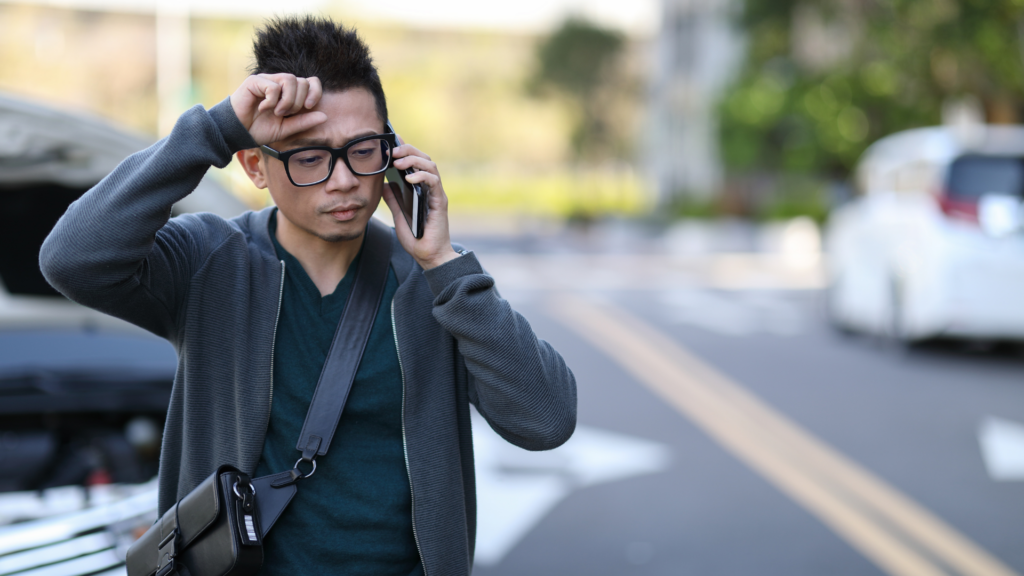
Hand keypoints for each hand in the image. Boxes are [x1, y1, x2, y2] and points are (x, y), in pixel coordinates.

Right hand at [230, 74, 326, 144]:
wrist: (238, 132)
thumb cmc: (260, 129)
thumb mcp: (287, 129)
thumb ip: (304, 122)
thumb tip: (325, 116)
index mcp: (290, 93)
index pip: (311, 81)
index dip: (315, 92)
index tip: (309, 107)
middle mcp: (280, 83)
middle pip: (302, 81)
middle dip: (298, 102)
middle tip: (285, 114)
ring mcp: (267, 80)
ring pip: (289, 80)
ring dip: (287, 101)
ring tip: (276, 112)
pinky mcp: (255, 81)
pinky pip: (273, 86)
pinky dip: (272, 101)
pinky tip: (263, 108)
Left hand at [380, 140, 458, 269]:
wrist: (429, 256)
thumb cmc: (417, 238)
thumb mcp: (399, 216)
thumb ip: (394, 200)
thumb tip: (385, 183)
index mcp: (421, 189)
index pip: (415, 162)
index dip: (406, 149)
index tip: (392, 140)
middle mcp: (431, 188)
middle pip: (424, 159)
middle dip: (408, 150)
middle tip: (392, 150)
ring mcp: (436, 194)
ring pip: (430, 166)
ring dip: (414, 160)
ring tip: (398, 161)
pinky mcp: (440, 201)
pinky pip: (434, 182)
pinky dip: (422, 176)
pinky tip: (409, 178)